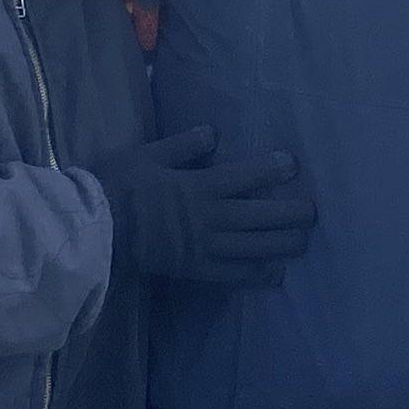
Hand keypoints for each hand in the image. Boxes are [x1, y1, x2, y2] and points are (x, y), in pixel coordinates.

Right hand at [89, 128, 317, 290]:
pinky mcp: (195, 270)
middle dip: (290, 213)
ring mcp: (204, 248)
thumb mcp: (148, 155)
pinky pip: (232, 275)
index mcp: (199, 187)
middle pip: (260, 216)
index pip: (246, 177)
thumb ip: (183, 144)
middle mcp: (209, 218)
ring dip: (282, 244)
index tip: (292, 165)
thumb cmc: (117, 186)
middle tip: (313, 212)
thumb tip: (213, 133)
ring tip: (304, 241)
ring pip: (253, 247)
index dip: (272, 170)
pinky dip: (256, 275)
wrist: (95, 230)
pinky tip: (275, 274)